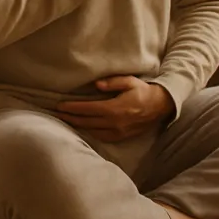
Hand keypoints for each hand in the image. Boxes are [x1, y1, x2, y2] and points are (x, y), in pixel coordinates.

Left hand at [55, 76, 173, 141]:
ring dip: (78, 126)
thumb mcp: (130, 81)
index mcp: (115, 108)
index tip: (60, 106)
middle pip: (87, 122)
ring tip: (66, 121)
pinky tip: (82, 128)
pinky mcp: (122, 136)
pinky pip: (102, 137)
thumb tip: (97, 85)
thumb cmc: (143, 91)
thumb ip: (113, 82)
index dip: (73, 108)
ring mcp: (119, 131)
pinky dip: (90, 133)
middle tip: (57, 114)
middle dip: (70, 118)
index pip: (88, 109)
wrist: (161, 107)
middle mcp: (115, 123)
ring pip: (92, 131)